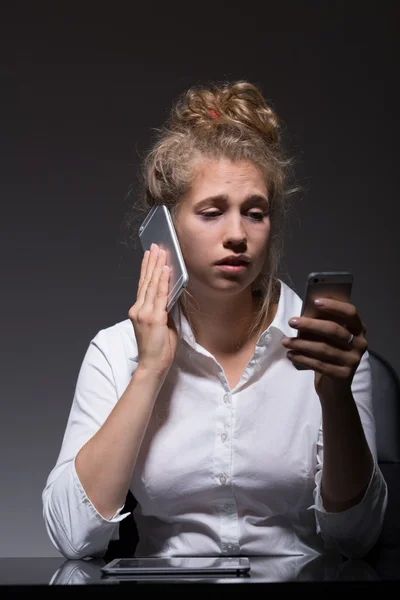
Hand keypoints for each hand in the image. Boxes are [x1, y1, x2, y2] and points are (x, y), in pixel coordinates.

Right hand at [128, 243, 178, 377]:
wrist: (152, 365)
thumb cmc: (158, 349)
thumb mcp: (162, 325)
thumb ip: (164, 310)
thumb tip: (172, 295)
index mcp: (138, 311)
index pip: (143, 286)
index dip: (146, 269)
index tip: (150, 256)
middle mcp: (138, 309)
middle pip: (146, 281)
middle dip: (151, 262)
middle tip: (155, 247)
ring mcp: (144, 313)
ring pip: (151, 284)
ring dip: (157, 266)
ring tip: (160, 252)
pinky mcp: (153, 317)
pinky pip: (160, 294)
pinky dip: (163, 280)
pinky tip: (165, 269)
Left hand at [281, 298, 367, 397]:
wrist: (335, 388)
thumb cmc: (330, 354)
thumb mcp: (329, 338)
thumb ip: (323, 324)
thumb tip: (306, 311)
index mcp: (358, 329)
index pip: (351, 312)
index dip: (334, 306)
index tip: (315, 301)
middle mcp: (360, 343)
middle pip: (334, 330)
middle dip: (310, 324)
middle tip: (292, 321)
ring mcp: (353, 360)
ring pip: (324, 348)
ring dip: (301, 343)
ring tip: (285, 341)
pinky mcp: (343, 375)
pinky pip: (319, 364)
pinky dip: (302, 358)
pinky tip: (290, 355)